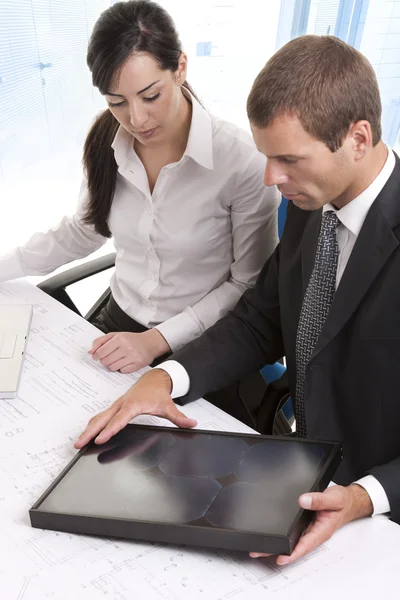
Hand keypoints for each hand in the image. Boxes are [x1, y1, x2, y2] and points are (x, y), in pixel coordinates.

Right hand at [74, 368, 196, 448]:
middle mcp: (122, 404)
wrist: (154, 379)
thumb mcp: (169, 405)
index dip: (110, 429)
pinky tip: (86, 433)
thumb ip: (179, 417)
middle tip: (79, 444)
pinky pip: (100, 415)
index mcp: (133, 404)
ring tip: (77, 442)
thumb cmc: (158, 393)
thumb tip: (192, 424)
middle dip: (90, 432)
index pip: (120, 419)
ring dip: (88, 429)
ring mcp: (116, 404)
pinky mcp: (114, 406)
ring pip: (98, 417)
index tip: (100, 439)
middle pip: (103, 419)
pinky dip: (92, 425)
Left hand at [89, 329, 169, 372]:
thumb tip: (90, 351)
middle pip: (105, 361)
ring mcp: (132, 357)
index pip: (101, 352)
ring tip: (117, 359)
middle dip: (104, 360)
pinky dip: (121, 368)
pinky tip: (125, 362)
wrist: (150, 343)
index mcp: (119, 338)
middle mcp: (126, 347)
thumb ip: (101, 341)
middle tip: (108, 357)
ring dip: (112, 365)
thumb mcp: (116, 335)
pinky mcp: (137, 365)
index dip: (96, 356)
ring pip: (112, 367)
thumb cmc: (131, 339)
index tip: (96, 356)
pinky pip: (122, 371)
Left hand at [250, 484, 372, 565]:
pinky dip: (282, 534)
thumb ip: (319, 500)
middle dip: (278, 551)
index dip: (293, 553)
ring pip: (292, 540)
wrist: (348, 500)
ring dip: (277, 544)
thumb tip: (303, 500)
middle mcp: (314, 532)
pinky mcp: (305, 523)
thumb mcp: (334, 499)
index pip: (305, 545)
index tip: (281, 558)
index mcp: (322, 530)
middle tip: (259, 552)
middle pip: (294, 546)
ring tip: (259, 548)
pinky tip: (271, 535)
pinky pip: (293, 531)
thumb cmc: (343, 502)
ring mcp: (309, 529)